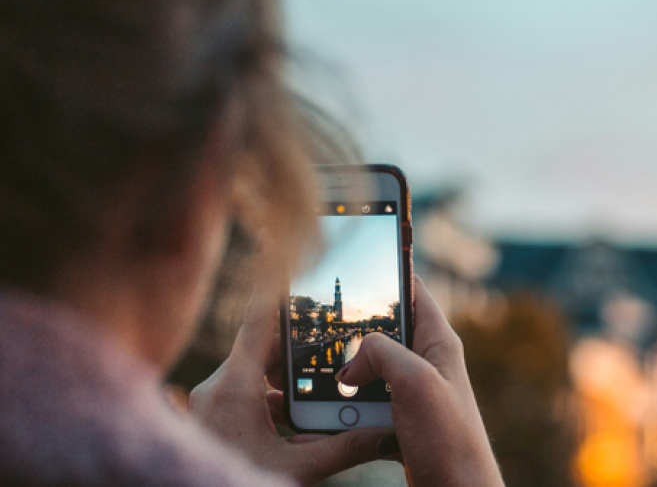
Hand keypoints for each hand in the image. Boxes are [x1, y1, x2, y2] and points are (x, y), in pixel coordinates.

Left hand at [188, 245, 394, 486]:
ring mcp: (210, 402)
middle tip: (328, 324)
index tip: (286, 249)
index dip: (275, 285)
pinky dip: (269, 394)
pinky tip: (292, 410)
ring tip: (318, 369)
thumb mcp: (297, 469)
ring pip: (253, 370)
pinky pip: (244, 392)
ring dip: (284, 372)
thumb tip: (388, 433)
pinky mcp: (210, 417)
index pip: (257, 320)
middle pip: (262, 345)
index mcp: (233, 388)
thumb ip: (343, 446)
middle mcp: (216, 387)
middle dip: (297, 339)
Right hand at [337, 276, 504, 486]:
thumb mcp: (416, 382)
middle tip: (321, 326)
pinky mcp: (399, 417)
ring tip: (321, 374)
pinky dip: (348, 401)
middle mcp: (426, 360)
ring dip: (347, 372)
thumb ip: (382, 352)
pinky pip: (367, 398)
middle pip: (382, 329)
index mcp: (438, 341)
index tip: (357, 261)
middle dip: (353, 330)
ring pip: (369, 366)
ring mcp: (412, 390)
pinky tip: (330, 408)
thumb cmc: (450, 440)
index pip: (413, 291)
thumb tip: (352, 360)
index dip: (388, 273)